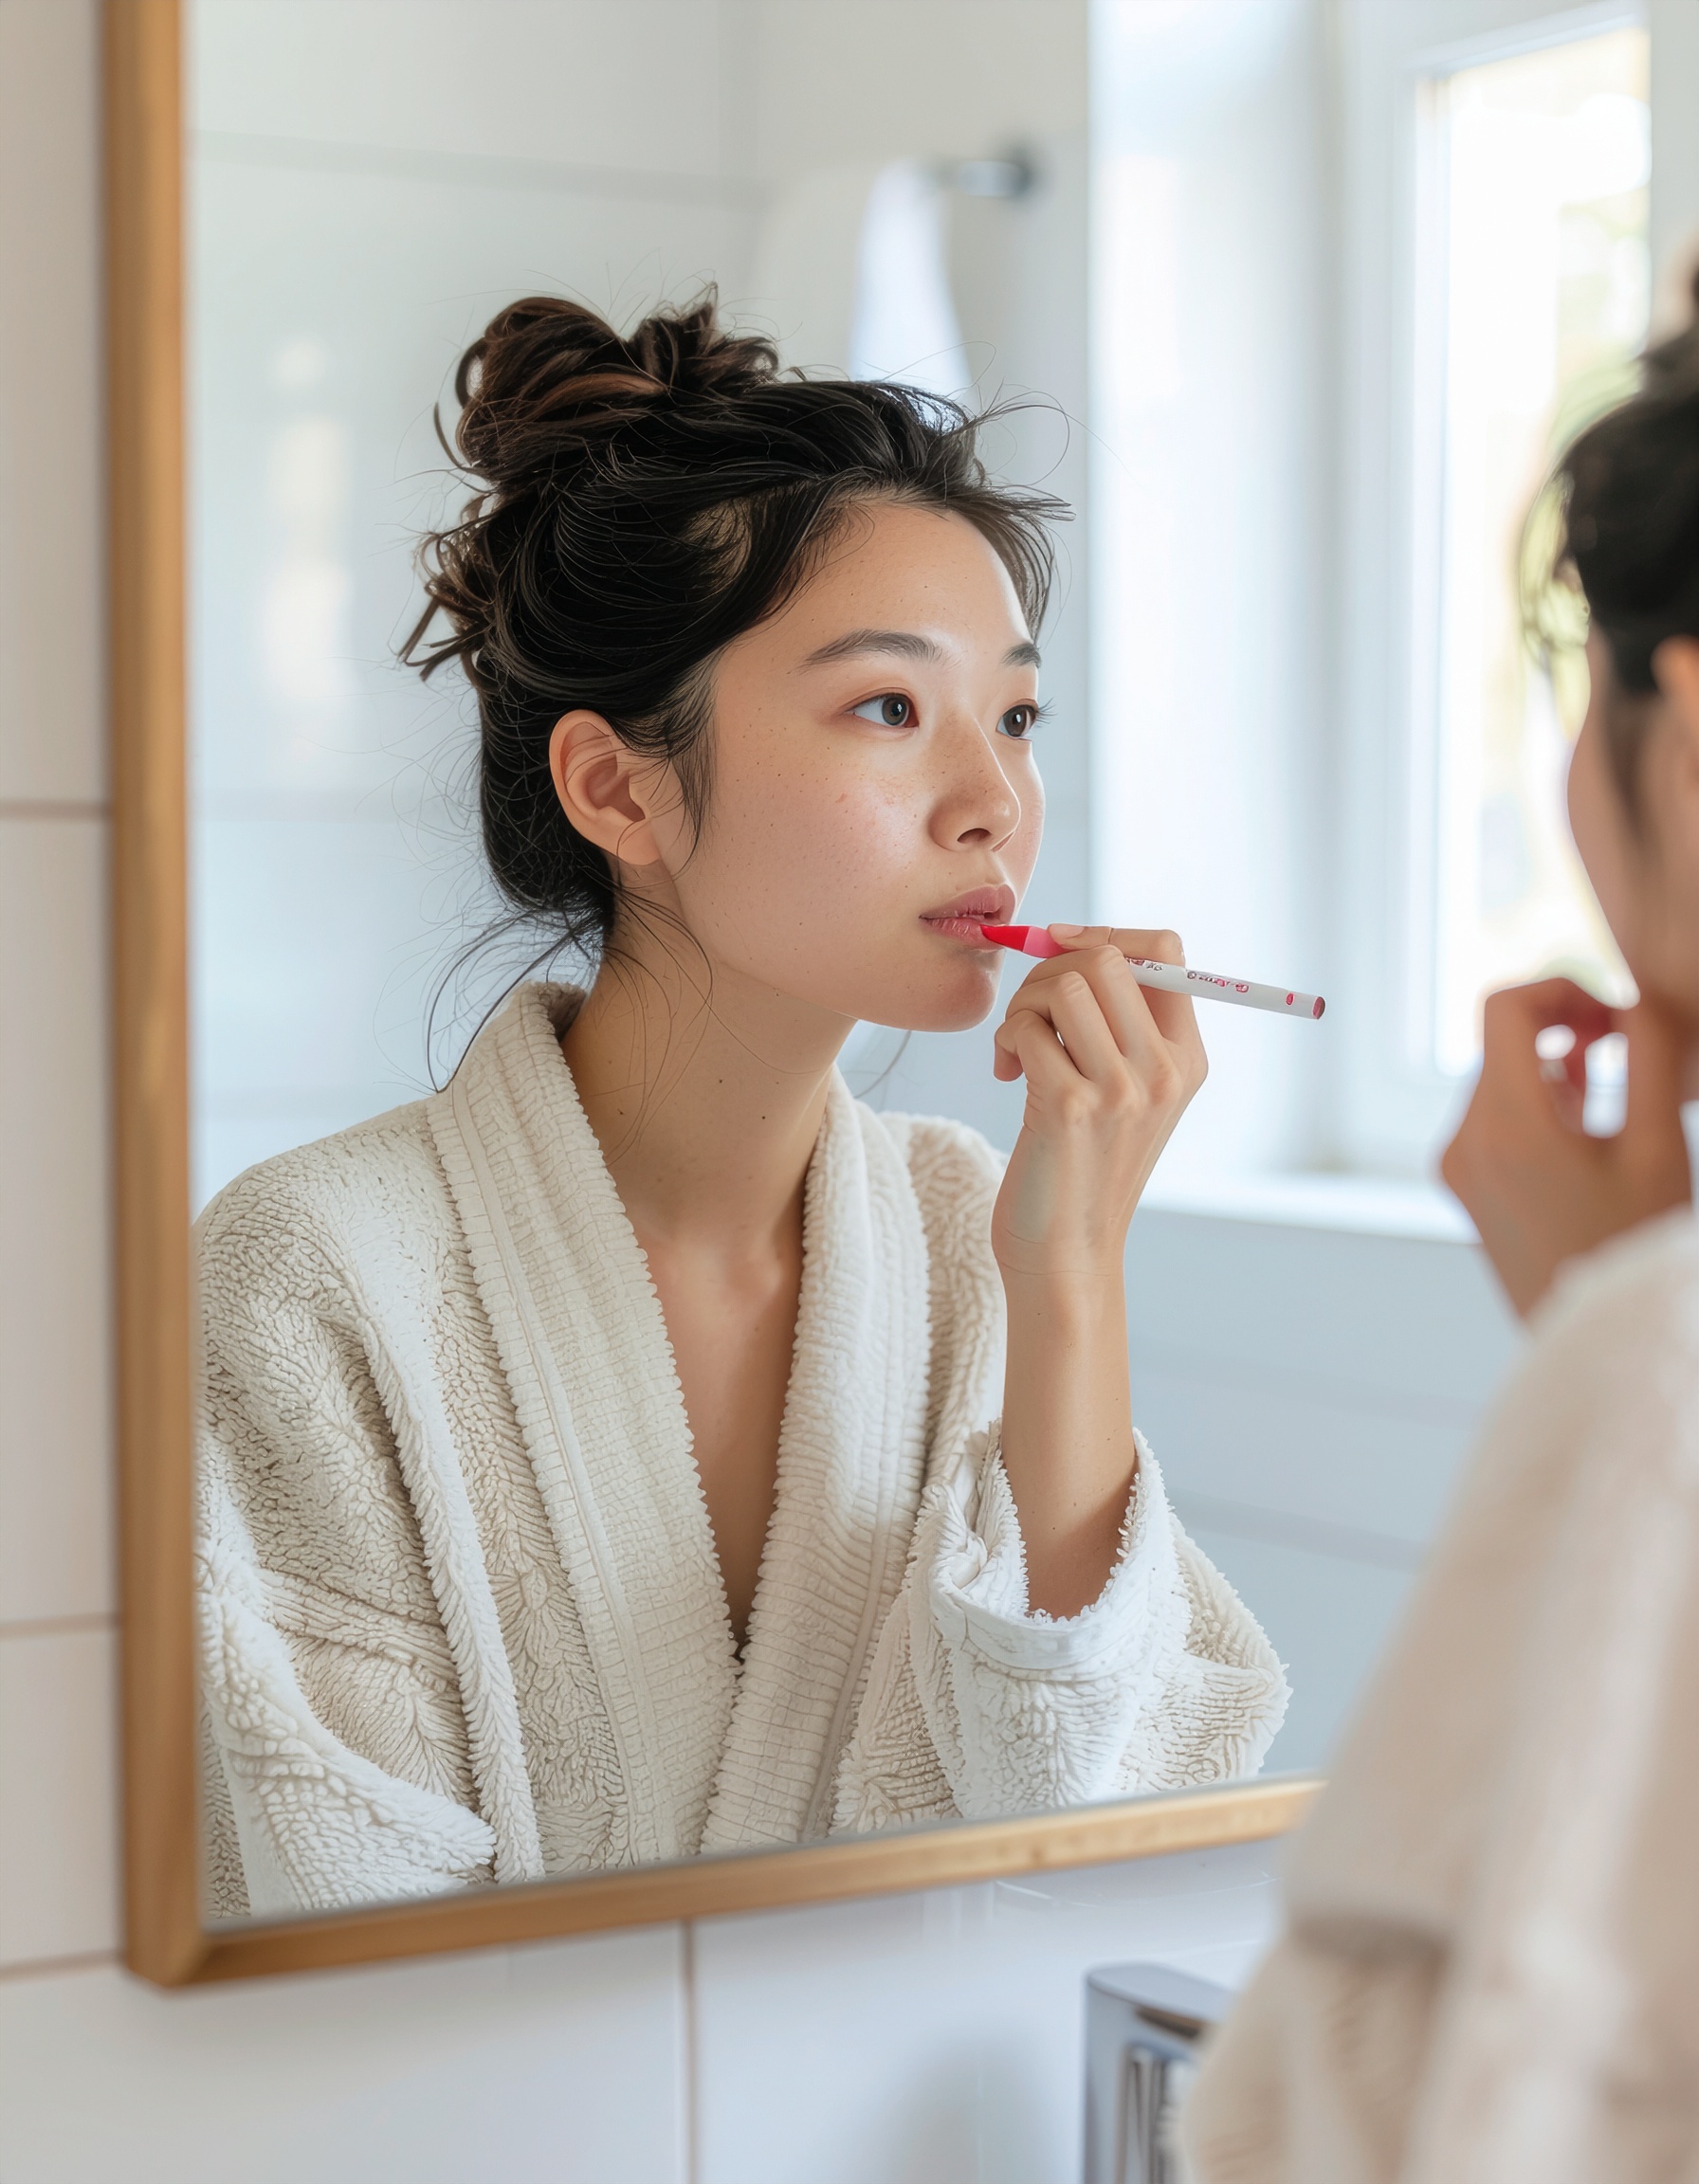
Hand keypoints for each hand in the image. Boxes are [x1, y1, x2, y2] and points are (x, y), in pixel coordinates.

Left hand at [990, 926, 1206, 1286]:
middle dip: (1050, 968)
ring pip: (1065, 984)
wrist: (1066, 1255)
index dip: (1106, 935)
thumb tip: (1071, 944)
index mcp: (1187, 1059)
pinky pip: (1026, 1029)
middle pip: (1109, 957)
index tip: (1061, 952)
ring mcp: (1121, 1090)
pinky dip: (1005, 1039)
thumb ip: (1117, 1028)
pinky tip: (1007, 1074)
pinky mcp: (1070, 1107)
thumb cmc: (1081, 1168)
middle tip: (1029, 1013)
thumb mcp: (1124, 1096)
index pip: (1166, 951)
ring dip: (1023, 1004)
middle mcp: (1164, 1071)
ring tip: (1016, 1046)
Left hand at [1439, 978, 1692, 1318]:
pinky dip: (1538, 1103)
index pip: (1505, 1008)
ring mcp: (1459, 1168)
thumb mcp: (1658, 1145)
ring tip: (1612, 1091)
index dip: (1562, 989)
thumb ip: (1650, 1056)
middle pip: (1503, 1042)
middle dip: (1564, 1030)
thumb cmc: (1634, 1249)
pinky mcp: (1466, 1188)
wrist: (1600, 1341)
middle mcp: (1464, 1143)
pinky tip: (1588, 1125)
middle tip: (1626, 1045)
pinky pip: (1495, 1118)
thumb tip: (1634, 1001)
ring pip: (1501, 1078)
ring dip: (1554, 1068)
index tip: (1612, 1016)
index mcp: (1504, 1127)